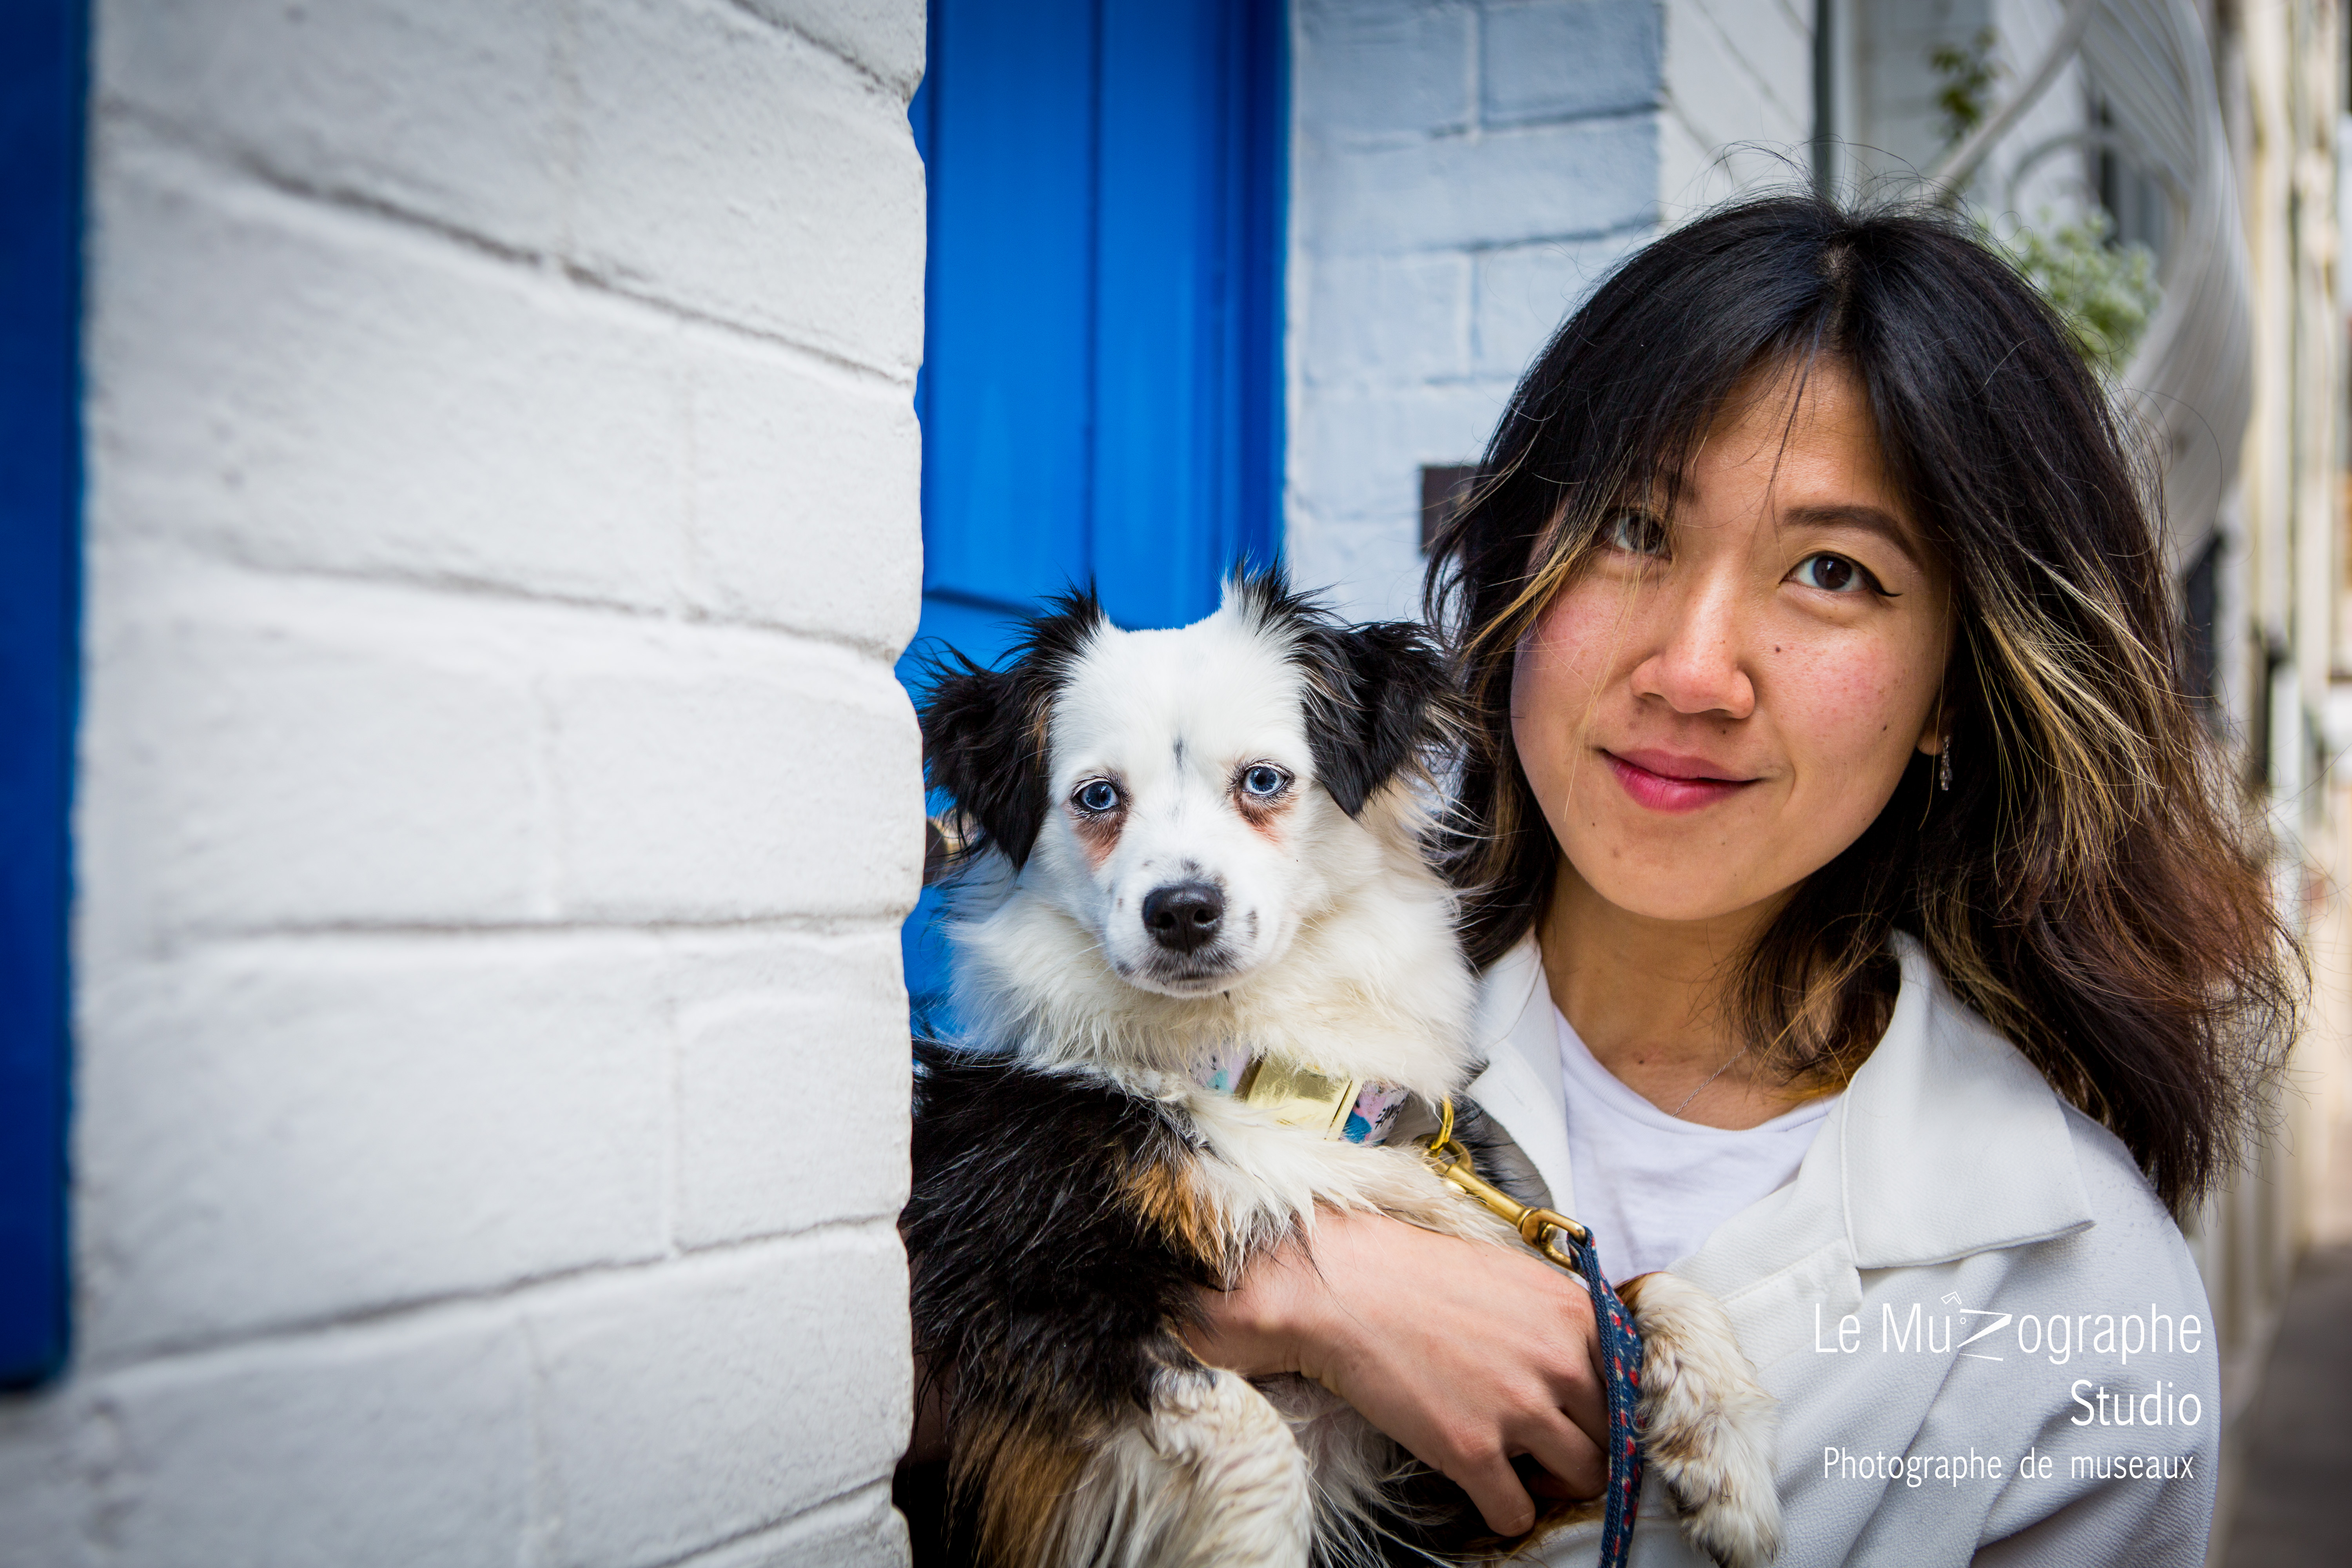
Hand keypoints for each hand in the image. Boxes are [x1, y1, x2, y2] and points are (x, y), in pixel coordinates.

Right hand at [1184, 1208, 1606, 1535]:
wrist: (1342, 1289)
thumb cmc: (1417, 1275)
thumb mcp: (1511, 1276)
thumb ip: (1560, 1318)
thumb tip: (1590, 1359)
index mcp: (1575, 1316)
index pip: (1633, 1384)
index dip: (1616, 1407)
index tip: (1595, 1418)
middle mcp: (1559, 1364)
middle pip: (1616, 1437)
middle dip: (1591, 1447)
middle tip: (1555, 1446)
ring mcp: (1518, 1411)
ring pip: (1585, 1479)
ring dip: (1559, 1482)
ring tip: (1527, 1469)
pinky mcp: (1472, 1452)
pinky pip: (1518, 1512)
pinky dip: (1508, 1510)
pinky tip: (1486, 1487)